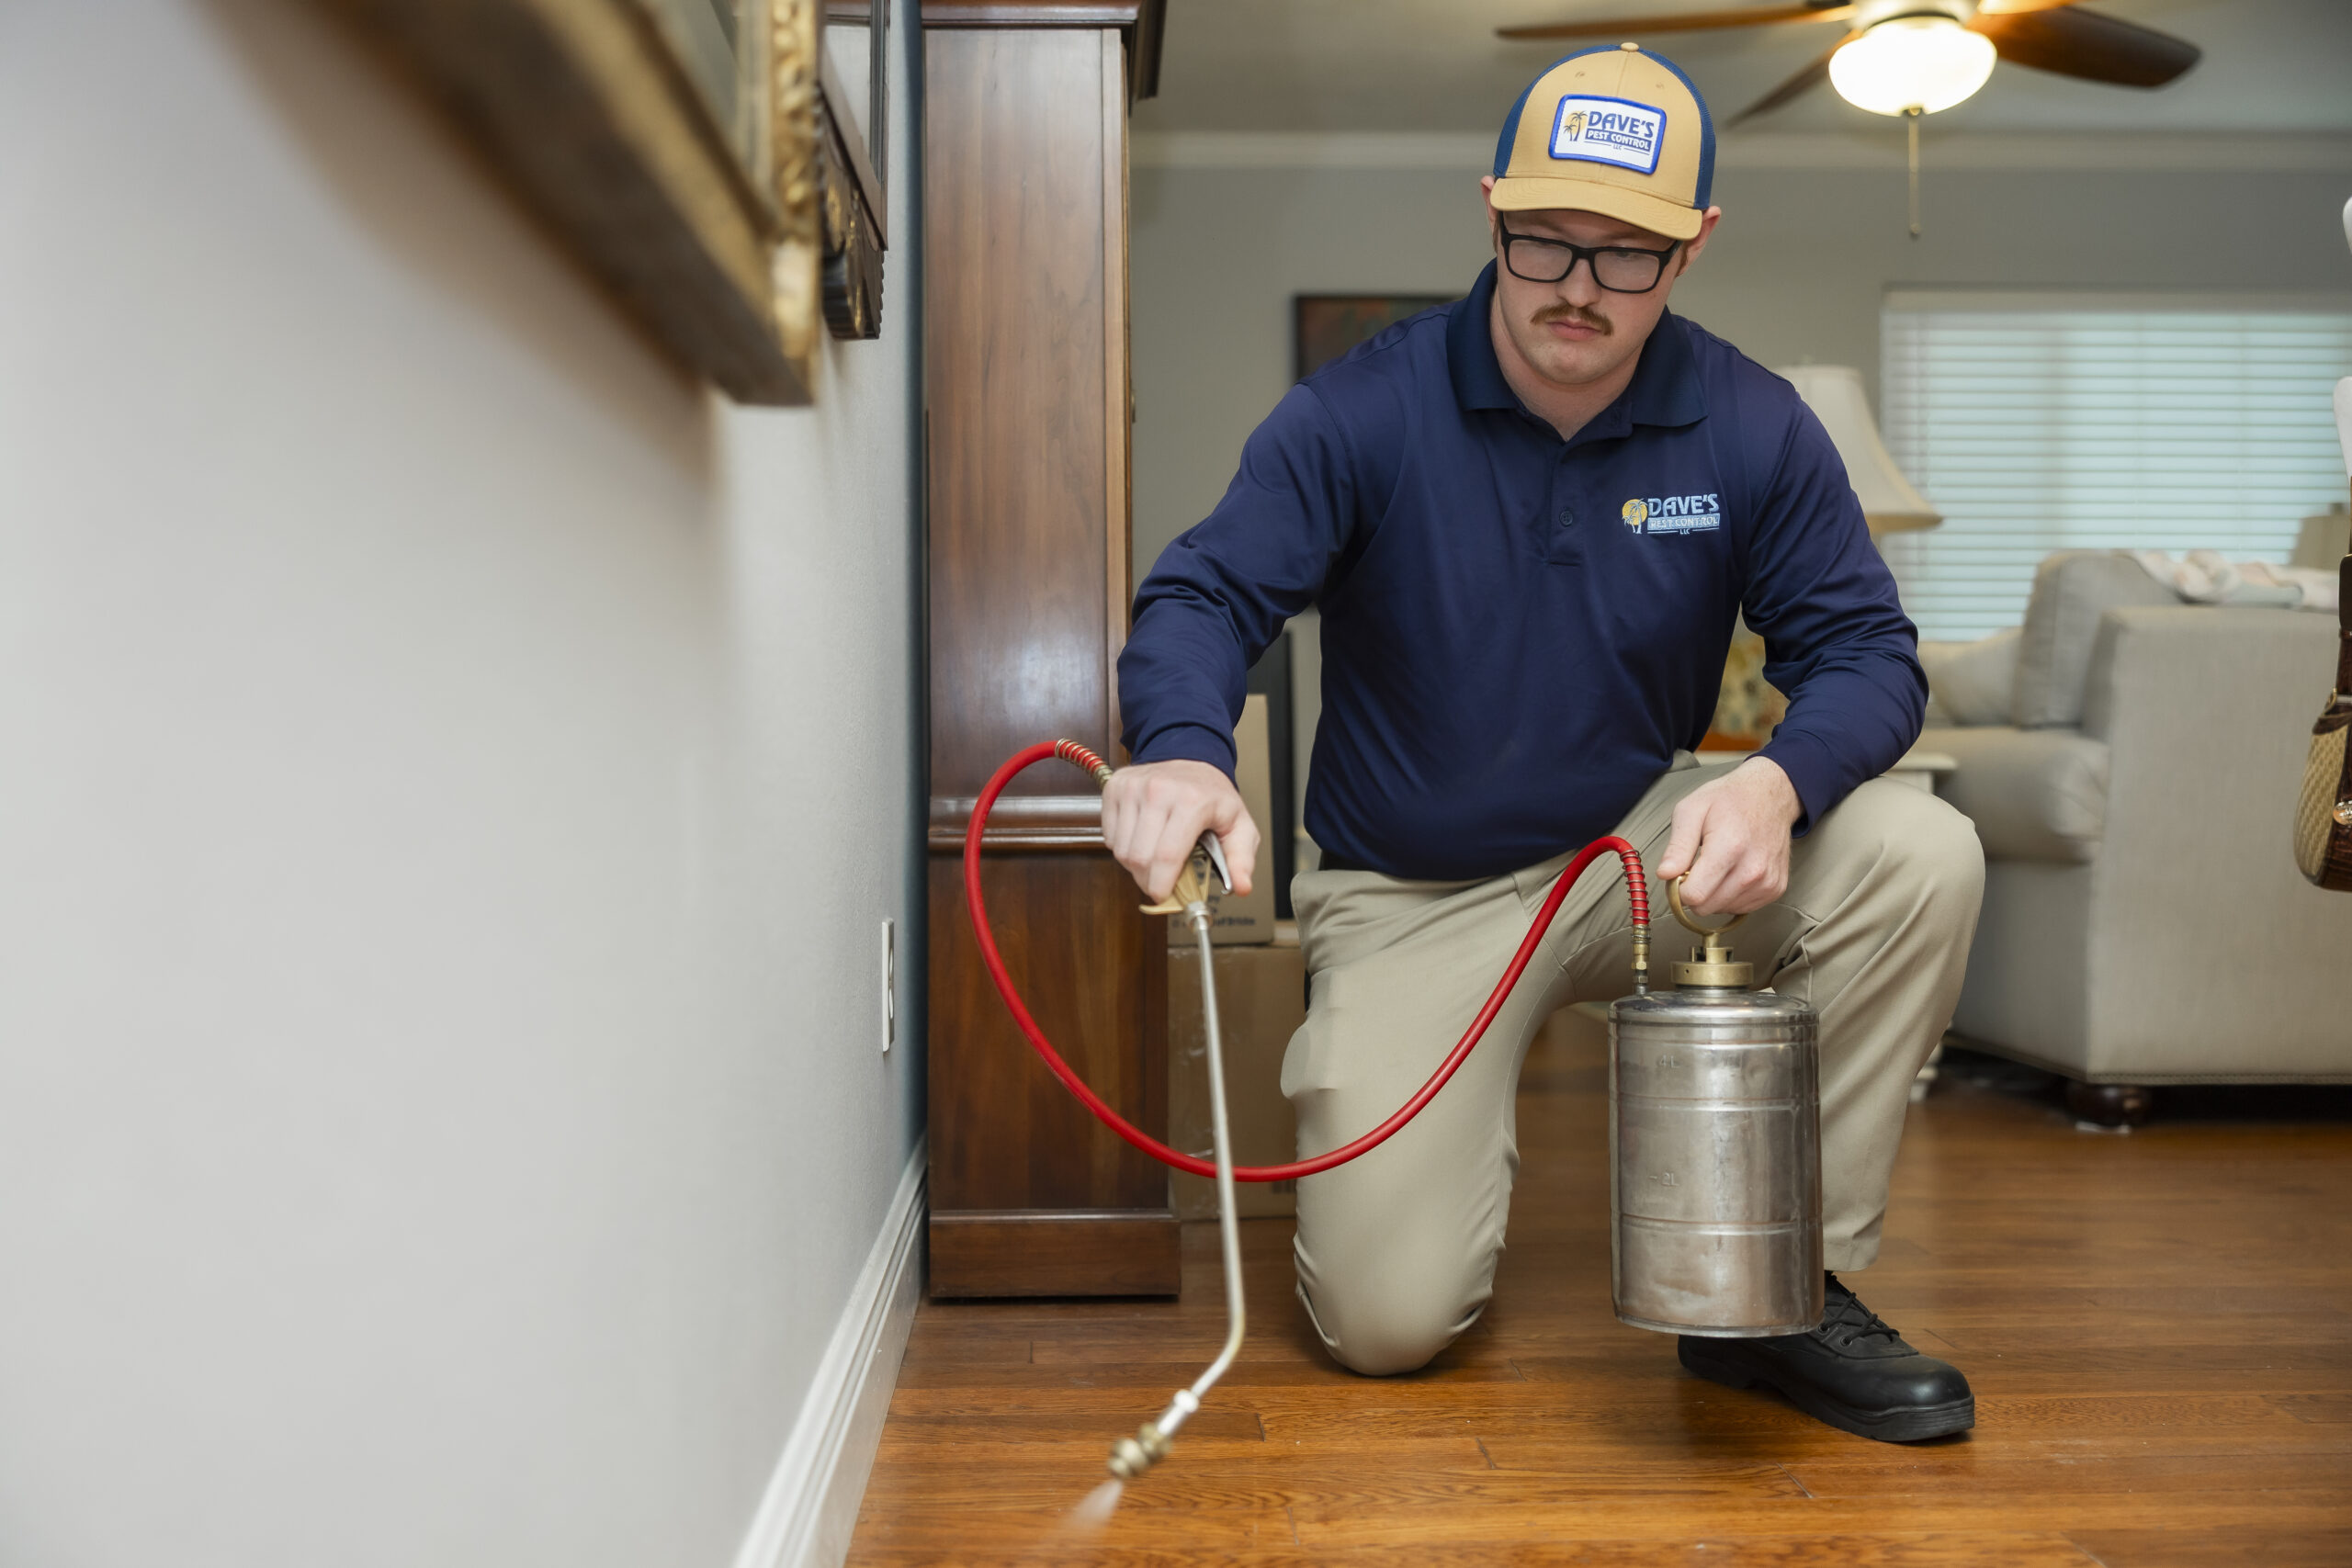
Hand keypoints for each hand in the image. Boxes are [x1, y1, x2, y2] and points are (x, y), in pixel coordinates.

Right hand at [1102, 759, 1260, 904]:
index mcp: (1192, 801)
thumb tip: (1241, 888)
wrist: (1189, 755)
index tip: (1163, 896)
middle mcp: (1158, 791)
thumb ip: (1242, 859)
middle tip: (1159, 882)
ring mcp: (1133, 787)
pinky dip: (1122, 847)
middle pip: (1139, 857)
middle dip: (1148, 880)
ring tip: (1153, 857)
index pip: (1167, 855)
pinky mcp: (1115, 787)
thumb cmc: (1212, 795)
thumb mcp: (1239, 824)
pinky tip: (1141, 838)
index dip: (1161, 884)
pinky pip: (1109, 836)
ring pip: (1121, 850)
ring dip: (1134, 865)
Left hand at [1653, 757, 1801, 915]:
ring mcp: (1767, 881)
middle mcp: (1753, 869)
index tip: (1679, 873)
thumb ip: (1677, 846)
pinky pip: (1741, 908)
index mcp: (1729, 847)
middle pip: (1707, 907)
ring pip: (1722, 910)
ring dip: (1713, 894)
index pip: (1694, 895)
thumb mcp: (1691, 811)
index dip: (1678, 888)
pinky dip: (1731, 896)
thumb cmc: (1729, 800)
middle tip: (1697, 867)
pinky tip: (1732, 872)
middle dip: (1694, 892)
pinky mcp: (1775, 889)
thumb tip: (1665, 874)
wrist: (1770, 797)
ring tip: (1718, 865)